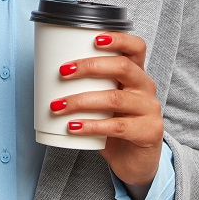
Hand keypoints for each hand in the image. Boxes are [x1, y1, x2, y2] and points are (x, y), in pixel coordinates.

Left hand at [50, 32, 163, 189]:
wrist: (135, 161)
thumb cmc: (115, 124)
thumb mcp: (106, 100)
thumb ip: (89, 87)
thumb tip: (48, 77)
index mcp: (137, 73)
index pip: (136, 47)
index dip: (118, 39)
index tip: (94, 38)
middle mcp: (146, 87)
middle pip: (123, 67)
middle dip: (90, 67)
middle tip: (63, 72)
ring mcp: (150, 110)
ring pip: (115, 98)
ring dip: (81, 100)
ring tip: (58, 106)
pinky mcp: (148, 132)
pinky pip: (117, 126)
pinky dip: (91, 126)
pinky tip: (74, 127)